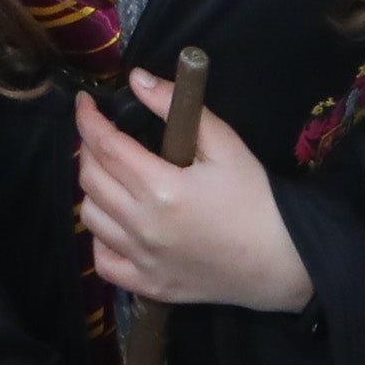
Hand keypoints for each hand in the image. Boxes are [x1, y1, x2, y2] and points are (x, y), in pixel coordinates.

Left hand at [75, 71, 314, 315]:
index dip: (88, 119)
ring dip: (93, 189)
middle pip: (91, 179)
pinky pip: (104, 262)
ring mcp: (142, 260)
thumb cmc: (254, 196)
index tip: (84, 102)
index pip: (106, 146)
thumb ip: (177, 106)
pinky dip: (100, 239)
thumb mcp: (225, 142)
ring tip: (110, 174)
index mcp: (161, 187)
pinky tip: (115, 222)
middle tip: (102, 134)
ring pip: (90, 218)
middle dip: (88, 148)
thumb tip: (137, 79)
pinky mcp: (148, 285)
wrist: (280, 259)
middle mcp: (143, 225)